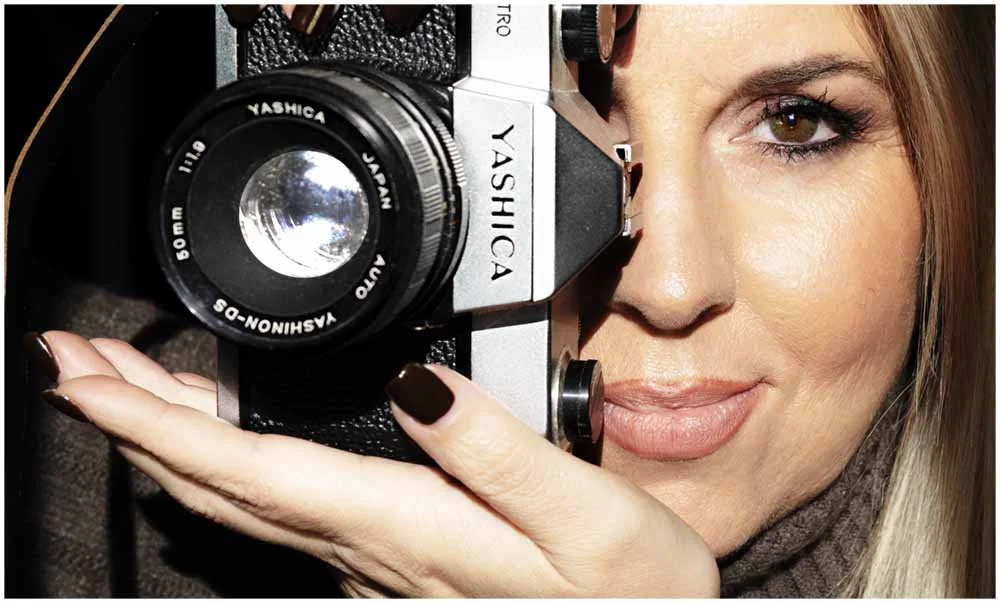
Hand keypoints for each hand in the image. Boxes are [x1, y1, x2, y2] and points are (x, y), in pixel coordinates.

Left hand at [34, 330, 719, 596]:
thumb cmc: (627, 591)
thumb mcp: (581, 513)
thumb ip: (495, 450)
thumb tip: (413, 384)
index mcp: (405, 525)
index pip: (250, 469)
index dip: (154, 423)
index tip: (82, 377)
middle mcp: (373, 546)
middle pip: (223, 483)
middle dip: (137, 422)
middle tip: (73, 362)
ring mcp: (378, 558)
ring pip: (245, 496)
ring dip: (174, 440)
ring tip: (127, 391)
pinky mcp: (398, 555)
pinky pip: (286, 506)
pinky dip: (233, 465)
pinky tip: (230, 446)